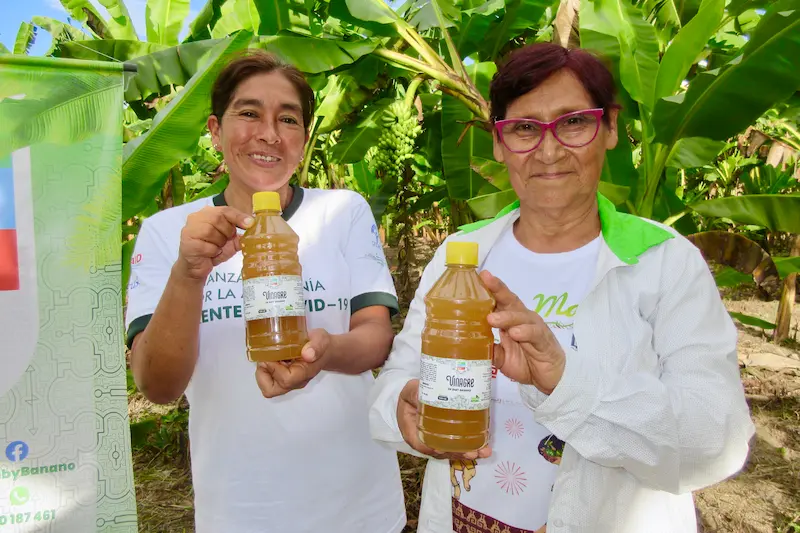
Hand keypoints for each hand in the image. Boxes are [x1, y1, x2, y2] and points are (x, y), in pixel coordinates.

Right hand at [176, 206, 253, 280]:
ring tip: (215, 248)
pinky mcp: (187, 243)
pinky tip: (208, 254)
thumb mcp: (229, 241)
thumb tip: (252, 228)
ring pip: (211, 232)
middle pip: (218, 219)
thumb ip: (239, 234)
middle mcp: (196, 217)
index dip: (238, 216)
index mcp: (208, 213)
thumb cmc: (212, 250)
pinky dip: (212, 252)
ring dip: (219, 243)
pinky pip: (207, 246)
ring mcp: (189, 229)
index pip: (225, 210)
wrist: (197, 267)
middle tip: (225, 241)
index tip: (250, 223)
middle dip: (227, 232)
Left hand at [254, 329, 330, 397]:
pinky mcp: (284, 380)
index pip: (285, 380)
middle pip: (271, 390)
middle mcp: (296, 382)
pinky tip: (272, 358)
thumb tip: (307, 354)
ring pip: (267, 387)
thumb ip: (316, 346)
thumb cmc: (322, 345)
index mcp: (305, 374)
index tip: (272, 353)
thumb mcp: (321, 339)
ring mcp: (289, 383)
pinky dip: (265, 371)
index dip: (273, 368)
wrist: (325, 351)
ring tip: (269, 357)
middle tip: (266, 358)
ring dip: (263, 372)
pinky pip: (269, 382)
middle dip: (262, 374)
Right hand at [397, 379, 491, 460]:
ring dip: (468, 452)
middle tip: (473, 453)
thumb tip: (419, 393)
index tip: (443, 449)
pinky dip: (471, 446)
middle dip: (458, 454)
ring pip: (452, 451)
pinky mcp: (449, 437)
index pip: (422, 445)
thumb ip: (414, 393)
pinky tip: (484, 447)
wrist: (416, 396)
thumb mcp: (410, 392)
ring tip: (484, 452)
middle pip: (441, 452)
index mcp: (412, 432)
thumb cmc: (411, 395)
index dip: (433, 449)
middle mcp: (425, 440)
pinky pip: (458, 445)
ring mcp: (438, 440)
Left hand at [480, 270, 565, 394]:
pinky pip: (535, 334)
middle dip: (498, 290)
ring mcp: (535, 328)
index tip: (479, 276)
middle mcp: (523, 320)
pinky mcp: (545, 341)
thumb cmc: (525, 362)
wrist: (550, 379)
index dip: (490, 288)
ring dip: (506, 317)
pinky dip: (525, 332)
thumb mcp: (502, 359)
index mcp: (511, 320)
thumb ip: (490, 350)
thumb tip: (471, 346)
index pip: (499, 301)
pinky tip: (515, 333)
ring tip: (492, 319)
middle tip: (486, 281)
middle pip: (511, 301)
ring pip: (521, 317)